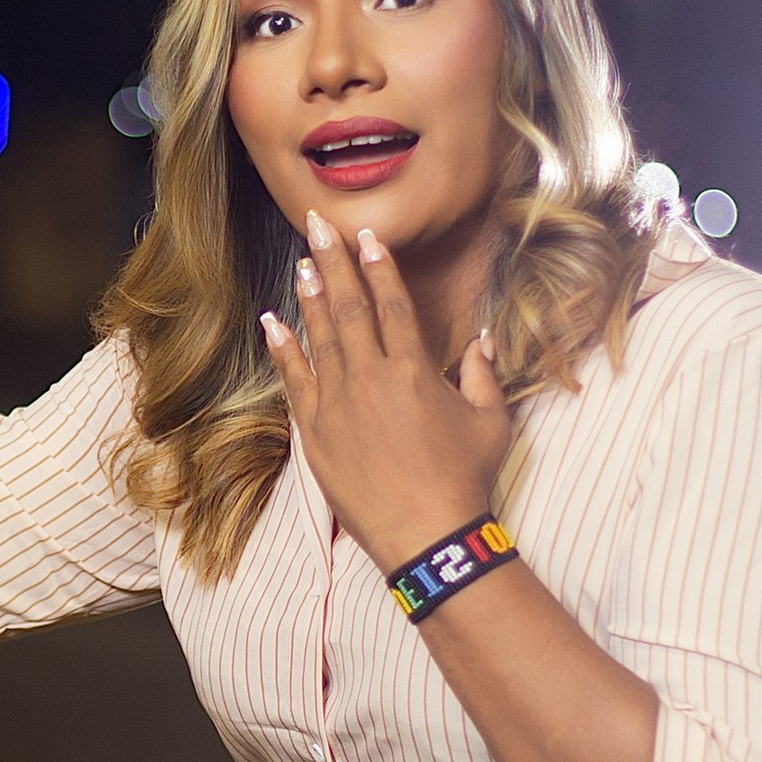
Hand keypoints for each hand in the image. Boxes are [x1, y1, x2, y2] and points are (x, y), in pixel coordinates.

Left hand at [262, 214, 514, 571]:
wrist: (427, 536)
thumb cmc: (464, 480)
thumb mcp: (490, 423)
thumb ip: (482, 376)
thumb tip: (482, 340)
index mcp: (414, 369)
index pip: (392, 304)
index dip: (378, 266)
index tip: (365, 236)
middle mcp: (371, 377)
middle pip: (349, 307)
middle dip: (333, 262)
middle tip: (317, 224)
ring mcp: (338, 403)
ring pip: (320, 337)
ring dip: (310, 297)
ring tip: (302, 263)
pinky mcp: (315, 431)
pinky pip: (294, 380)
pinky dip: (283, 349)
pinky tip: (271, 321)